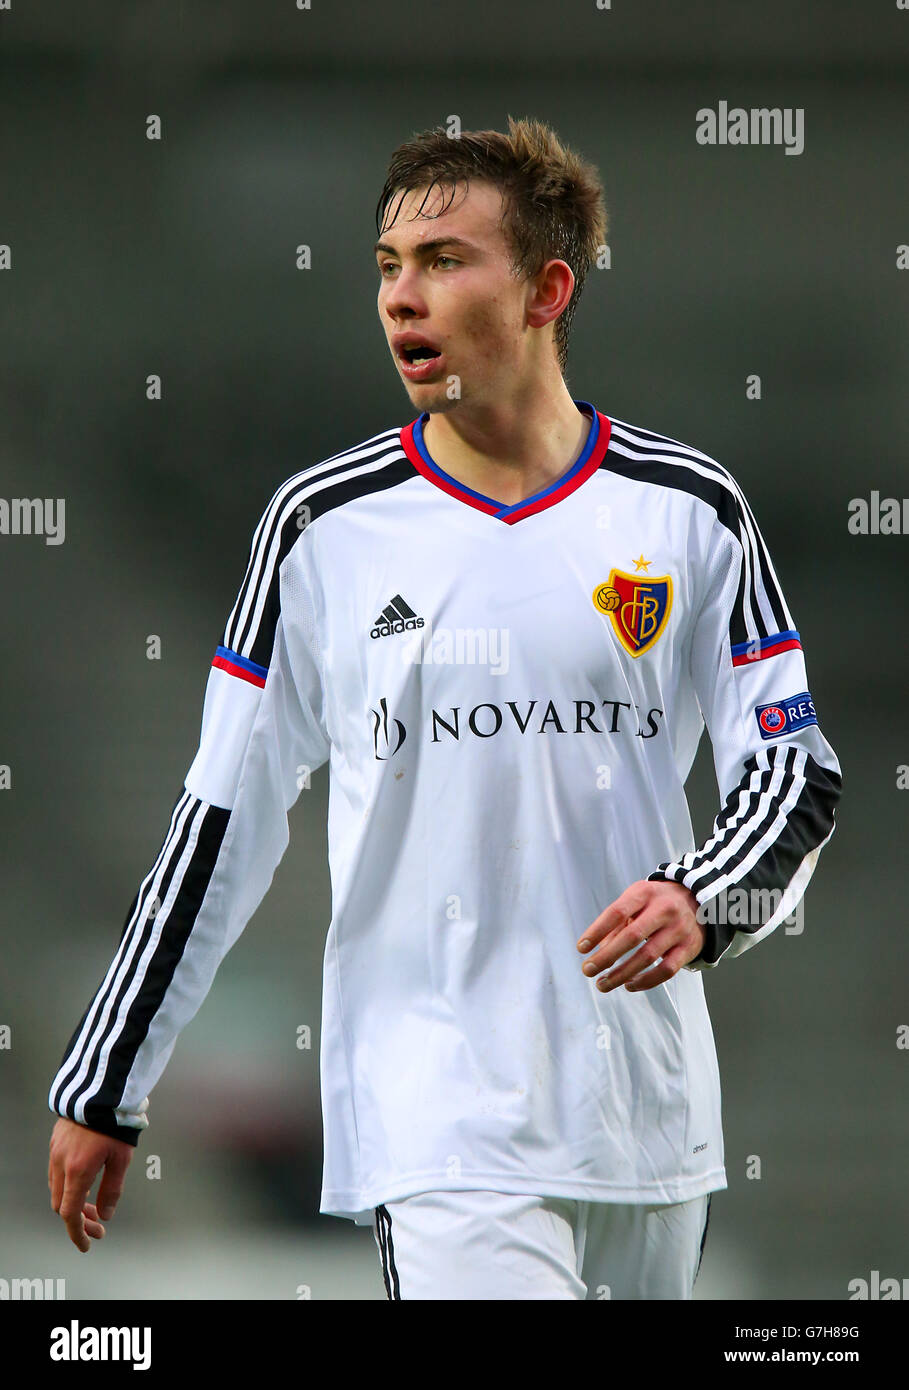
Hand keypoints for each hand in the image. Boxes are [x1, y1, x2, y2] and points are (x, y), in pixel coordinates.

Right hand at [48, 1117, 133, 1251]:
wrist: (100, 1089)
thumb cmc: (115, 1123)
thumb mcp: (121, 1158)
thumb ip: (112, 1188)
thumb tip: (105, 1214)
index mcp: (77, 1171)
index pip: (70, 1214)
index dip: (77, 1233)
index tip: (87, 1245)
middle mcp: (61, 1164)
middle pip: (61, 1204)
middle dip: (78, 1220)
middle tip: (98, 1226)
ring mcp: (56, 1151)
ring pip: (58, 1188)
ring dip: (73, 1201)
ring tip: (95, 1205)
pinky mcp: (56, 1141)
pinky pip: (57, 1171)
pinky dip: (69, 1185)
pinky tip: (86, 1181)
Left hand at [577, 880, 705, 992]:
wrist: (698, 901)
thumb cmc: (656, 902)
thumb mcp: (636, 900)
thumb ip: (617, 923)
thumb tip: (599, 951)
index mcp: (645, 893)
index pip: (617, 912)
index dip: (597, 931)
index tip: (581, 948)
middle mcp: (664, 909)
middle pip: (632, 936)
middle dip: (606, 957)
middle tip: (588, 970)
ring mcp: (678, 929)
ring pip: (647, 957)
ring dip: (622, 974)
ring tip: (603, 984)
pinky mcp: (689, 948)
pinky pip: (666, 970)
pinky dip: (645, 981)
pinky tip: (629, 985)